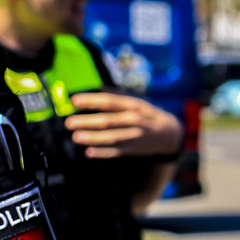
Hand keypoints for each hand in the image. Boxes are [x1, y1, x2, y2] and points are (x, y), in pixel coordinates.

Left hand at [65, 91, 181, 158]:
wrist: (169, 133)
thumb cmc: (147, 114)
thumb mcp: (136, 101)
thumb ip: (116, 95)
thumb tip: (96, 86)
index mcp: (132, 104)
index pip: (109, 101)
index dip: (91, 100)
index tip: (74, 100)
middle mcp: (133, 119)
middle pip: (108, 120)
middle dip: (88, 121)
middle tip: (69, 122)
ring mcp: (134, 135)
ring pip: (111, 137)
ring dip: (93, 137)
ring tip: (76, 137)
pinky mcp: (133, 149)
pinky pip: (117, 152)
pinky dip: (103, 153)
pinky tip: (90, 152)